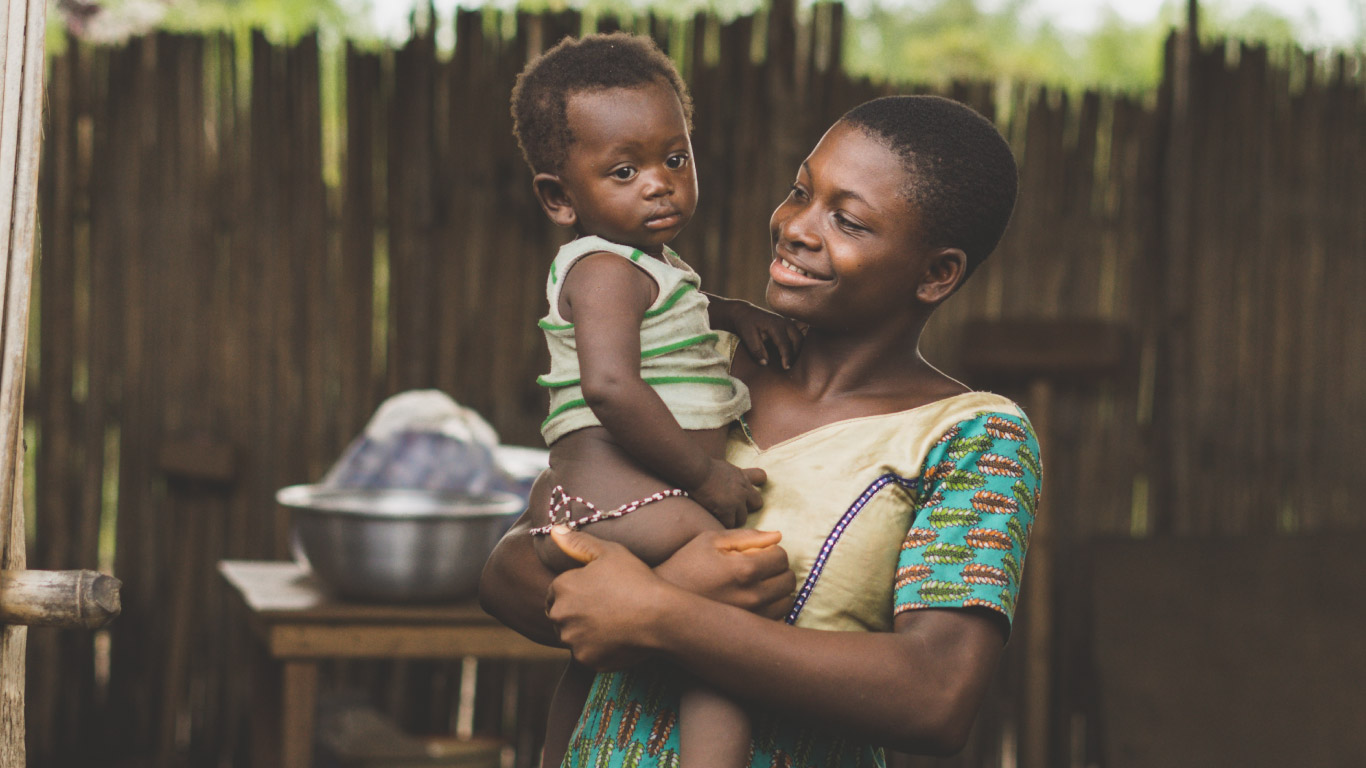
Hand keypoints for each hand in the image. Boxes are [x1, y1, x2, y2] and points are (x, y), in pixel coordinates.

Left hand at [545, 525, 678, 668]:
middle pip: (561, 615)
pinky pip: (585, 653)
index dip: (576, 591)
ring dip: (583, 631)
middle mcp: (560, 615)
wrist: (660, 616)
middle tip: (604, 607)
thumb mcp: (609, 552)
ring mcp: (572, 639)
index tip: (596, 592)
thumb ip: (578, 542)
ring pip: (571, 635)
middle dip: (575, 612)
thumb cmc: (636, 579)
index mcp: (562, 587)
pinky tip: (615, 638)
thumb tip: (554, 530)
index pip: (556, 591)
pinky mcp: (585, 659)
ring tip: (611, 622)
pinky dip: (595, 648)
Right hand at [654, 529, 794, 619]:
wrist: (662, 606)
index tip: (757, 553)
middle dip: (777, 570)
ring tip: (755, 587)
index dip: (770, 551)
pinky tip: (752, 605)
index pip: (781, 557)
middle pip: (788, 580)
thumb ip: (746, 536)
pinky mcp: (748, 634)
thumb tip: (777, 536)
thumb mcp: (709, 541)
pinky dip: (771, 611)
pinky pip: (777, 621)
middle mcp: (752, 597)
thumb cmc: (685, 567)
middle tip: (758, 569)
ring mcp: (751, 619)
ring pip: (787, 602)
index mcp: (744, 569)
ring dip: (777, 591)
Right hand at [688, 459, 764, 527]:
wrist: (696, 471)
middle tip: (734, 510)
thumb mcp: (723, 467)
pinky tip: (714, 521)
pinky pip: (729, 524)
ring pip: (742, 519)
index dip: (754, 484)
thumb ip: (730, 475)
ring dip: (733, 520)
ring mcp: (737, 501)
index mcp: (742, 476)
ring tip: (721, 518)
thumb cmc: (702, 467)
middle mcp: (743, 489)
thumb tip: (726, 481)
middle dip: (747, 507)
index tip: (747, 492)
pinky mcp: (727, 510)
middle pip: (757, 503)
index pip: (761, 477)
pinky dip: (722, 524)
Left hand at [728, 302, 803, 368]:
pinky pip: (799, 335)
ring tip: (794, 364)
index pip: (785, 343)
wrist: (745, 313)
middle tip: (791, 368)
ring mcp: (788, 323)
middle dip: (797, 354)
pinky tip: (796, 356)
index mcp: (775, 324)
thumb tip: (765, 363)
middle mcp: (785, 322)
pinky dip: (799, 345)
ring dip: (800, 350)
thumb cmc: (746, 325)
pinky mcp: (789, 326)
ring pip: (801, 337)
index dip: (787, 356)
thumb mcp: (747, 336)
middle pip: (798, 339)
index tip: (786, 368)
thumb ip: (756, 350)